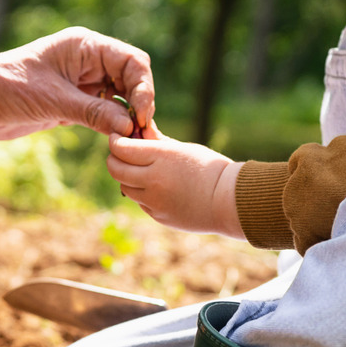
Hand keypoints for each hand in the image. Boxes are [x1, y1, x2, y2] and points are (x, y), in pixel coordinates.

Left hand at [0, 27, 153, 138]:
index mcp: (84, 46)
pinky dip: (112, 128)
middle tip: (144, 136)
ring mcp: (80, 84)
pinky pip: (102, 115)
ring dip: (128, 120)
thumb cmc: (5, 88)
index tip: (140, 115)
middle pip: (131, 80)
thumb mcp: (51, 100)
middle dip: (140, 105)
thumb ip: (92, 111)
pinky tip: (118, 145)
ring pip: (119, 100)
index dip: (143, 87)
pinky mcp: (71, 106)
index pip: (131, 61)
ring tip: (135, 144)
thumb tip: (128, 125)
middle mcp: (86, 62)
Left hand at [106, 126, 243, 238]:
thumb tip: (138, 131)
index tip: (118, 137)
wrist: (231, 201)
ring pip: (125, 187)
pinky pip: (140, 202)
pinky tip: (156, 187)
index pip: (121, 148)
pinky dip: (141, 193)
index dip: (115, 141)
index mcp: (161, 157)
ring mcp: (154, 200)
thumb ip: (157, 141)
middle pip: (116, 169)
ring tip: (140, 170)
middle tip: (120, 153)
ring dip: (126, 177)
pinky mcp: (159, 215)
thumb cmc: (210, 168)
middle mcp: (153, 179)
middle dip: (114, 159)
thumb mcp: (183, 148)